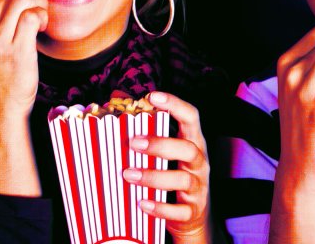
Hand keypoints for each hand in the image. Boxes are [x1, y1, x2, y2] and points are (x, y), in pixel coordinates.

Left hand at [122, 92, 210, 243]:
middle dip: (161, 144)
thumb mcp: (166, 157)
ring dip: (154, 176)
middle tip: (133, 143)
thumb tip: (115, 110)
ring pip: (182, 180)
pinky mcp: (192, 212)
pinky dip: (160, 207)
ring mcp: (198, 188)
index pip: (191, 117)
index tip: (152, 96)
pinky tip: (142, 203)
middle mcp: (199, 163)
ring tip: (128, 174)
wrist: (192, 218)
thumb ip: (147, 136)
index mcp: (192, 143)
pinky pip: (179, 211)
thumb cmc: (172, 178)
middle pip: (188, 149)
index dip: (175, 104)